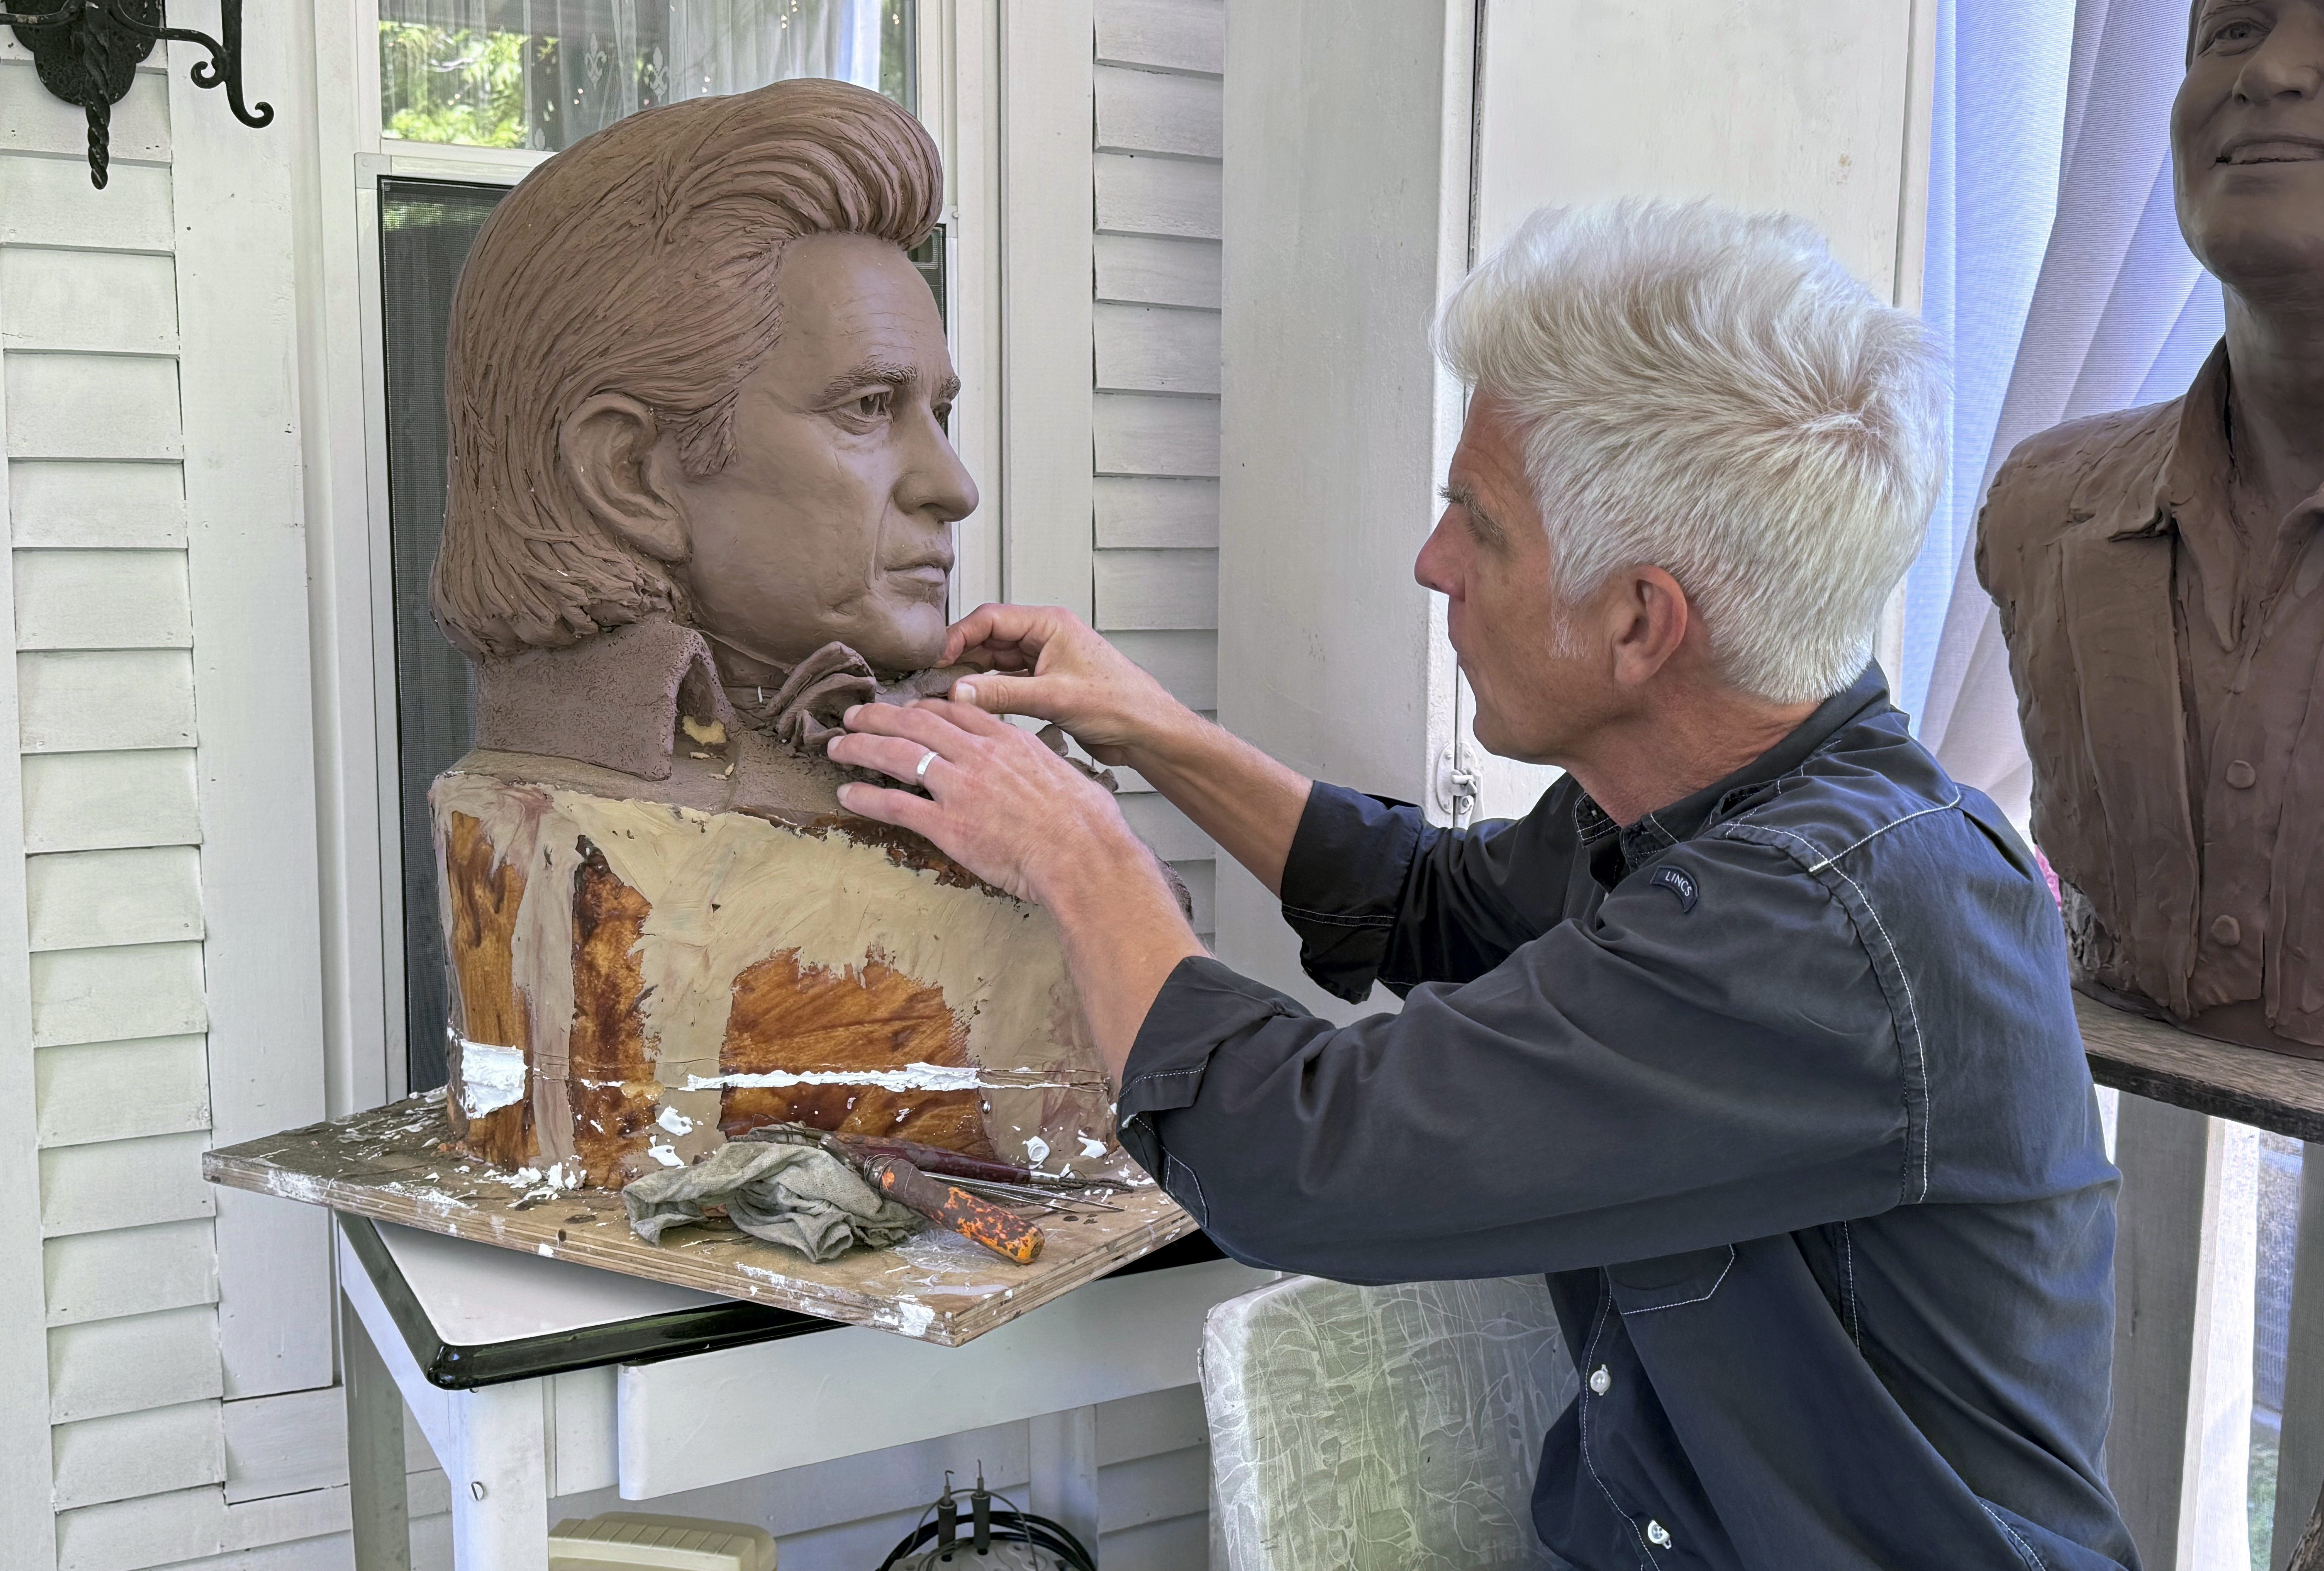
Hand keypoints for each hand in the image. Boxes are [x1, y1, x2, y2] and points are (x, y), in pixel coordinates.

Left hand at [828, 697, 1149, 905]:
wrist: (1084, 856)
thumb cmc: (1086, 823)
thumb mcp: (1062, 772)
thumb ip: (1037, 762)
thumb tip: (1039, 768)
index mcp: (1008, 739)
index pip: (954, 710)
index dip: (921, 707)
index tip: (906, 709)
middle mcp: (978, 755)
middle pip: (916, 722)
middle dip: (879, 716)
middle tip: (855, 715)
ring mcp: (959, 788)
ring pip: (896, 755)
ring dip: (860, 747)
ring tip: (838, 746)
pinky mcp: (947, 825)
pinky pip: (895, 804)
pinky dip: (865, 796)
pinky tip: (846, 794)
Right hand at [941, 604, 1187, 766]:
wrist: (1148, 731)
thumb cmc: (1120, 703)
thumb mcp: (1054, 698)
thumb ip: (1003, 695)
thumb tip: (958, 693)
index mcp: (1050, 624)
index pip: (992, 619)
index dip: (959, 635)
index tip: (936, 657)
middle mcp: (1045, 638)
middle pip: (989, 639)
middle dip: (961, 657)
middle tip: (933, 679)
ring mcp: (1045, 662)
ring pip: (996, 663)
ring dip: (973, 678)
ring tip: (946, 695)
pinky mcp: (1046, 686)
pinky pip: (1007, 684)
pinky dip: (989, 693)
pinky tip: (972, 707)